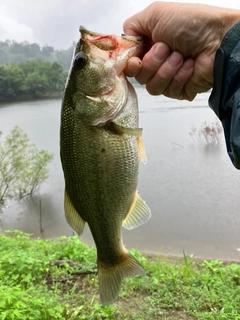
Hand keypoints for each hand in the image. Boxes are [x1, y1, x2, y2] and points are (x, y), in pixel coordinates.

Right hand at [123, 2, 239, 99]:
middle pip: (139, 77)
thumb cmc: (190, 23)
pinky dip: (180, 76)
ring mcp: (168, 77)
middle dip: (152, 62)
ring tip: (181, 56)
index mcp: (149, 45)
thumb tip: (123, 42)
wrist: (218, 39)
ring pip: (152, 87)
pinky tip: (190, 65)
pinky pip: (169, 91)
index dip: (130, 64)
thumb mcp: (155, 14)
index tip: (135, 60)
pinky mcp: (179, 90)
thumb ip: (132, 26)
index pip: (129, 63)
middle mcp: (156, 62)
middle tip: (167, 48)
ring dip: (166, 69)